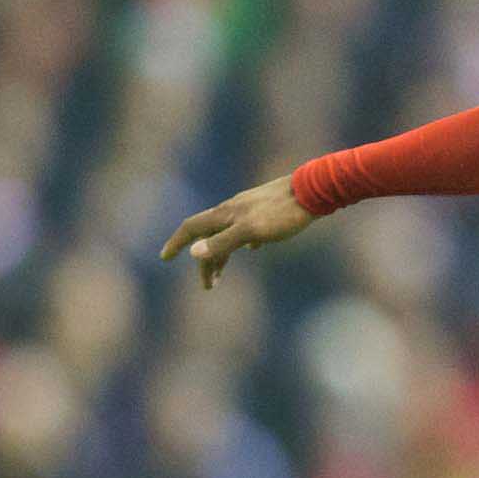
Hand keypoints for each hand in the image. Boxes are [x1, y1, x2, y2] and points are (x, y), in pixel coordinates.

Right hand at [160, 175, 314, 288]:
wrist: (314, 190)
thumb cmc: (283, 213)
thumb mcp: (252, 231)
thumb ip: (223, 242)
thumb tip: (194, 253)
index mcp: (225, 213)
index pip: (191, 227)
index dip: (176, 242)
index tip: (164, 258)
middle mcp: (233, 209)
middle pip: (209, 235)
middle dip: (205, 262)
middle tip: (208, 286)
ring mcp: (250, 209)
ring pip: (228, 233)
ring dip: (222, 255)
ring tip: (223, 277)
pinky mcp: (268, 211)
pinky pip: (247, 229)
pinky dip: (242, 243)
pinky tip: (253, 248)